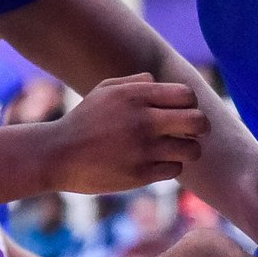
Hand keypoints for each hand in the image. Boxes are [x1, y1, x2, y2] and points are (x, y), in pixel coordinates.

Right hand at [43, 73, 206, 192]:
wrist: (57, 155)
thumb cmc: (84, 121)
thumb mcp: (104, 91)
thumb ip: (136, 82)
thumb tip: (159, 82)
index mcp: (136, 95)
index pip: (188, 95)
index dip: (190, 104)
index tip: (182, 112)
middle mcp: (143, 120)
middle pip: (198, 121)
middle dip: (200, 127)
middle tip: (191, 132)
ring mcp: (143, 149)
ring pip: (192, 149)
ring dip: (188, 149)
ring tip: (175, 149)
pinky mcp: (140, 174)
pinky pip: (175, 169)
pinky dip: (171, 166)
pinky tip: (157, 162)